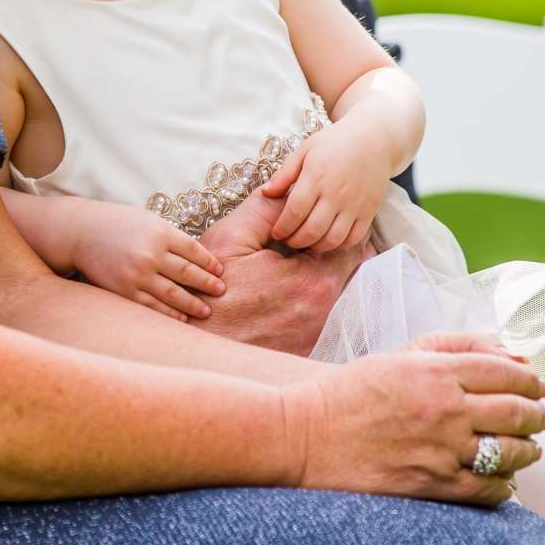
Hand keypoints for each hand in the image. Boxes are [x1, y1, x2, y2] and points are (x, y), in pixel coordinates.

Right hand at [63, 199, 224, 320]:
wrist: (81, 232)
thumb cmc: (117, 223)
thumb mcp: (148, 221)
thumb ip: (170, 238)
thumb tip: (197, 258)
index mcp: (160, 232)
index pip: (194, 251)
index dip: (210, 263)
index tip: (220, 271)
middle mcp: (151, 254)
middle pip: (188, 273)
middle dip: (207, 284)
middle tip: (221, 291)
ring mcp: (138, 274)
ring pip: (174, 294)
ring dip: (193, 304)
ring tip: (206, 310)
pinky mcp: (125, 290)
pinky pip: (153, 306)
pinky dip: (170, 313)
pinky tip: (182, 318)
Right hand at [194, 188, 371, 354]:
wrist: (193, 340)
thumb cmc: (208, 287)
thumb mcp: (234, 236)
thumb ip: (271, 208)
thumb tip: (296, 191)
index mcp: (314, 283)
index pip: (350, 250)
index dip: (333, 234)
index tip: (316, 229)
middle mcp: (322, 315)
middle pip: (343, 275)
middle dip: (325, 258)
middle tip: (297, 249)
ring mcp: (313, 338)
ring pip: (331, 299)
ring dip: (314, 283)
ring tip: (281, 275)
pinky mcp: (302, 353)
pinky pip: (316, 323)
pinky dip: (303, 309)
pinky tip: (275, 303)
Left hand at [261, 123, 391, 252]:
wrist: (373, 138)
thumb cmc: (334, 142)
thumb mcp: (305, 150)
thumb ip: (284, 174)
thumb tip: (265, 193)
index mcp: (316, 176)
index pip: (294, 212)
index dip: (282, 227)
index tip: (276, 232)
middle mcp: (336, 193)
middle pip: (312, 230)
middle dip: (295, 241)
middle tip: (288, 241)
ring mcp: (355, 204)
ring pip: (333, 239)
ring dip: (315, 247)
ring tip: (306, 243)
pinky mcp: (370, 210)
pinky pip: (354, 238)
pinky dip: (339, 245)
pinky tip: (328, 240)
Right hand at [281, 331, 544, 505]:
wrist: (304, 436)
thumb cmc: (350, 393)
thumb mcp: (400, 355)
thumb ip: (454, 347)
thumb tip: (511, 354)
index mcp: (435, 371)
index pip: (504, 373)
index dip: (530, 382)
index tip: (537, 388)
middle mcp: (444, 408)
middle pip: (515, 412)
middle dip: (537, 415)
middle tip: (541, 418)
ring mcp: (439, 449)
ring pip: (509, 452)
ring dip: (528, 451)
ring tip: (529, 450)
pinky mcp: (431, 485)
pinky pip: (487, 489)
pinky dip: (504, 487)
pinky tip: (504, 483)